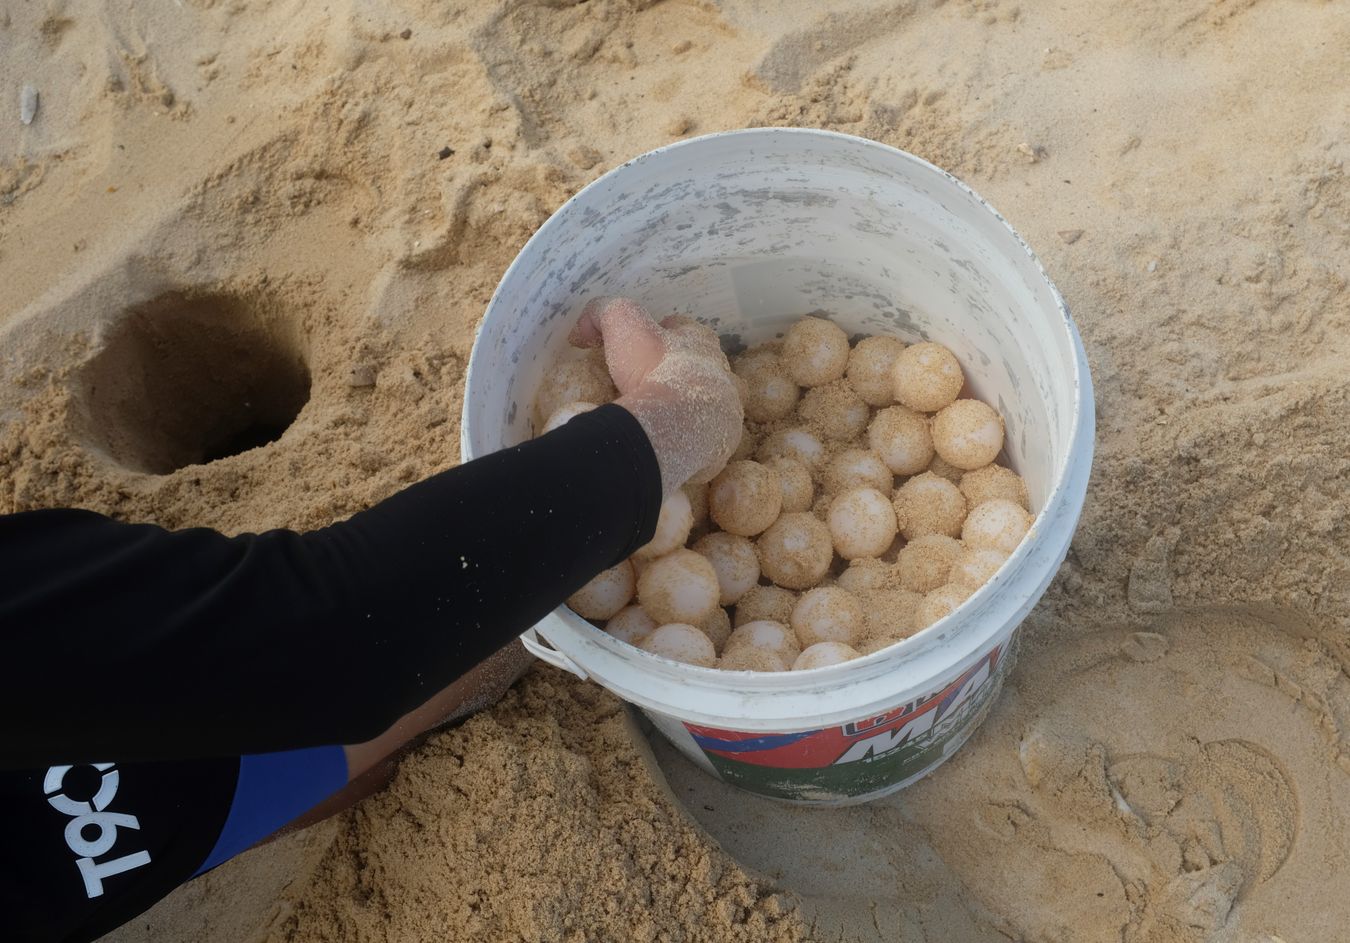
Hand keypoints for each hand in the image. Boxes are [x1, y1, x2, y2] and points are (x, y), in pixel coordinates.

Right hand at [570, 297, 742, 495]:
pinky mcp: (722, 440)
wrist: (680, 423)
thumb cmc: (655, 367)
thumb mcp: (622, 322)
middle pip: (698, 364)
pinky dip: (689, 435)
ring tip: (661, 415)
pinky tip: (670, 440)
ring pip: (706, 400)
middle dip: (679, 368)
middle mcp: (719, 371)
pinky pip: (706, 435)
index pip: (682, 328)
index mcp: (700, 341)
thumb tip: (582, 330)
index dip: (661, 331)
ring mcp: (725, 407)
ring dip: (687, 403)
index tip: (642, 342)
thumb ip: (601, 313)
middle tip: (650, 380)